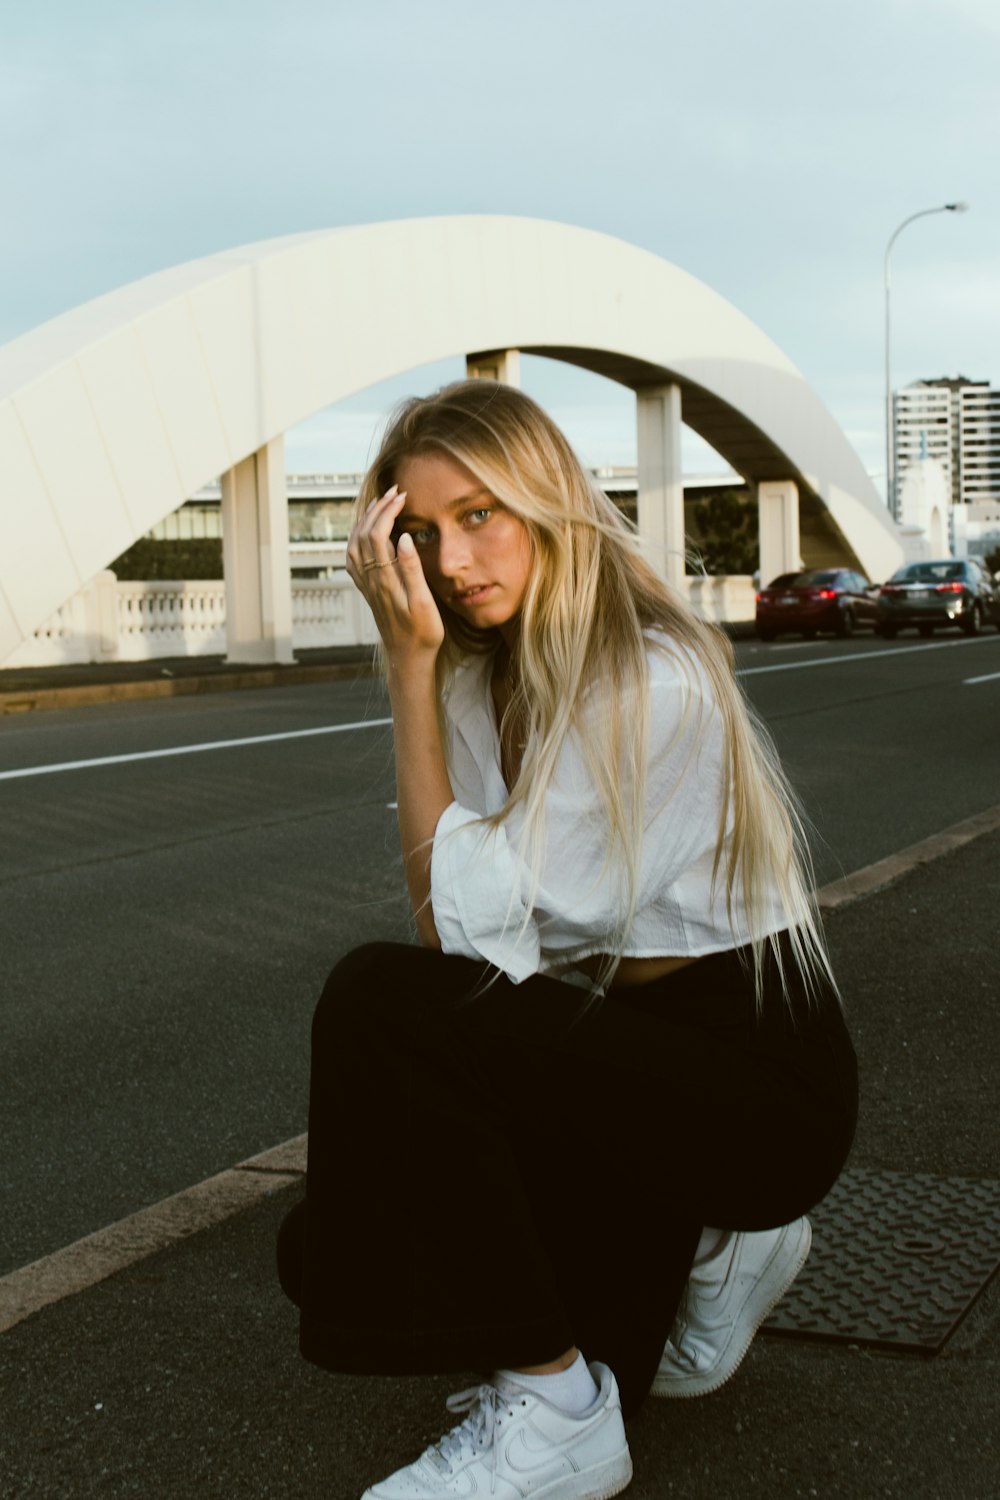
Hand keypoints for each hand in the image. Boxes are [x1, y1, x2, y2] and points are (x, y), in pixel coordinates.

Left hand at [346, 485, 444, 666]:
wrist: (407, 658)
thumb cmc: (423, 633)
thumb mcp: (424, 602)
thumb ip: (412, 570)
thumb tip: (404, 537)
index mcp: (386, 580)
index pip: (378, 534)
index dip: (387, 511)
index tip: (402, 496)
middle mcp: (371, 580)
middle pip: (364, 534)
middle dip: (377, 508)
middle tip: (395, 492)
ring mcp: (367, 586)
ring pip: (355, 544)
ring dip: (365, 521)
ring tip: (380, 504)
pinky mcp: (368, 591)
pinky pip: (354, 559)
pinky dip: (358, 539)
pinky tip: (367, 533)